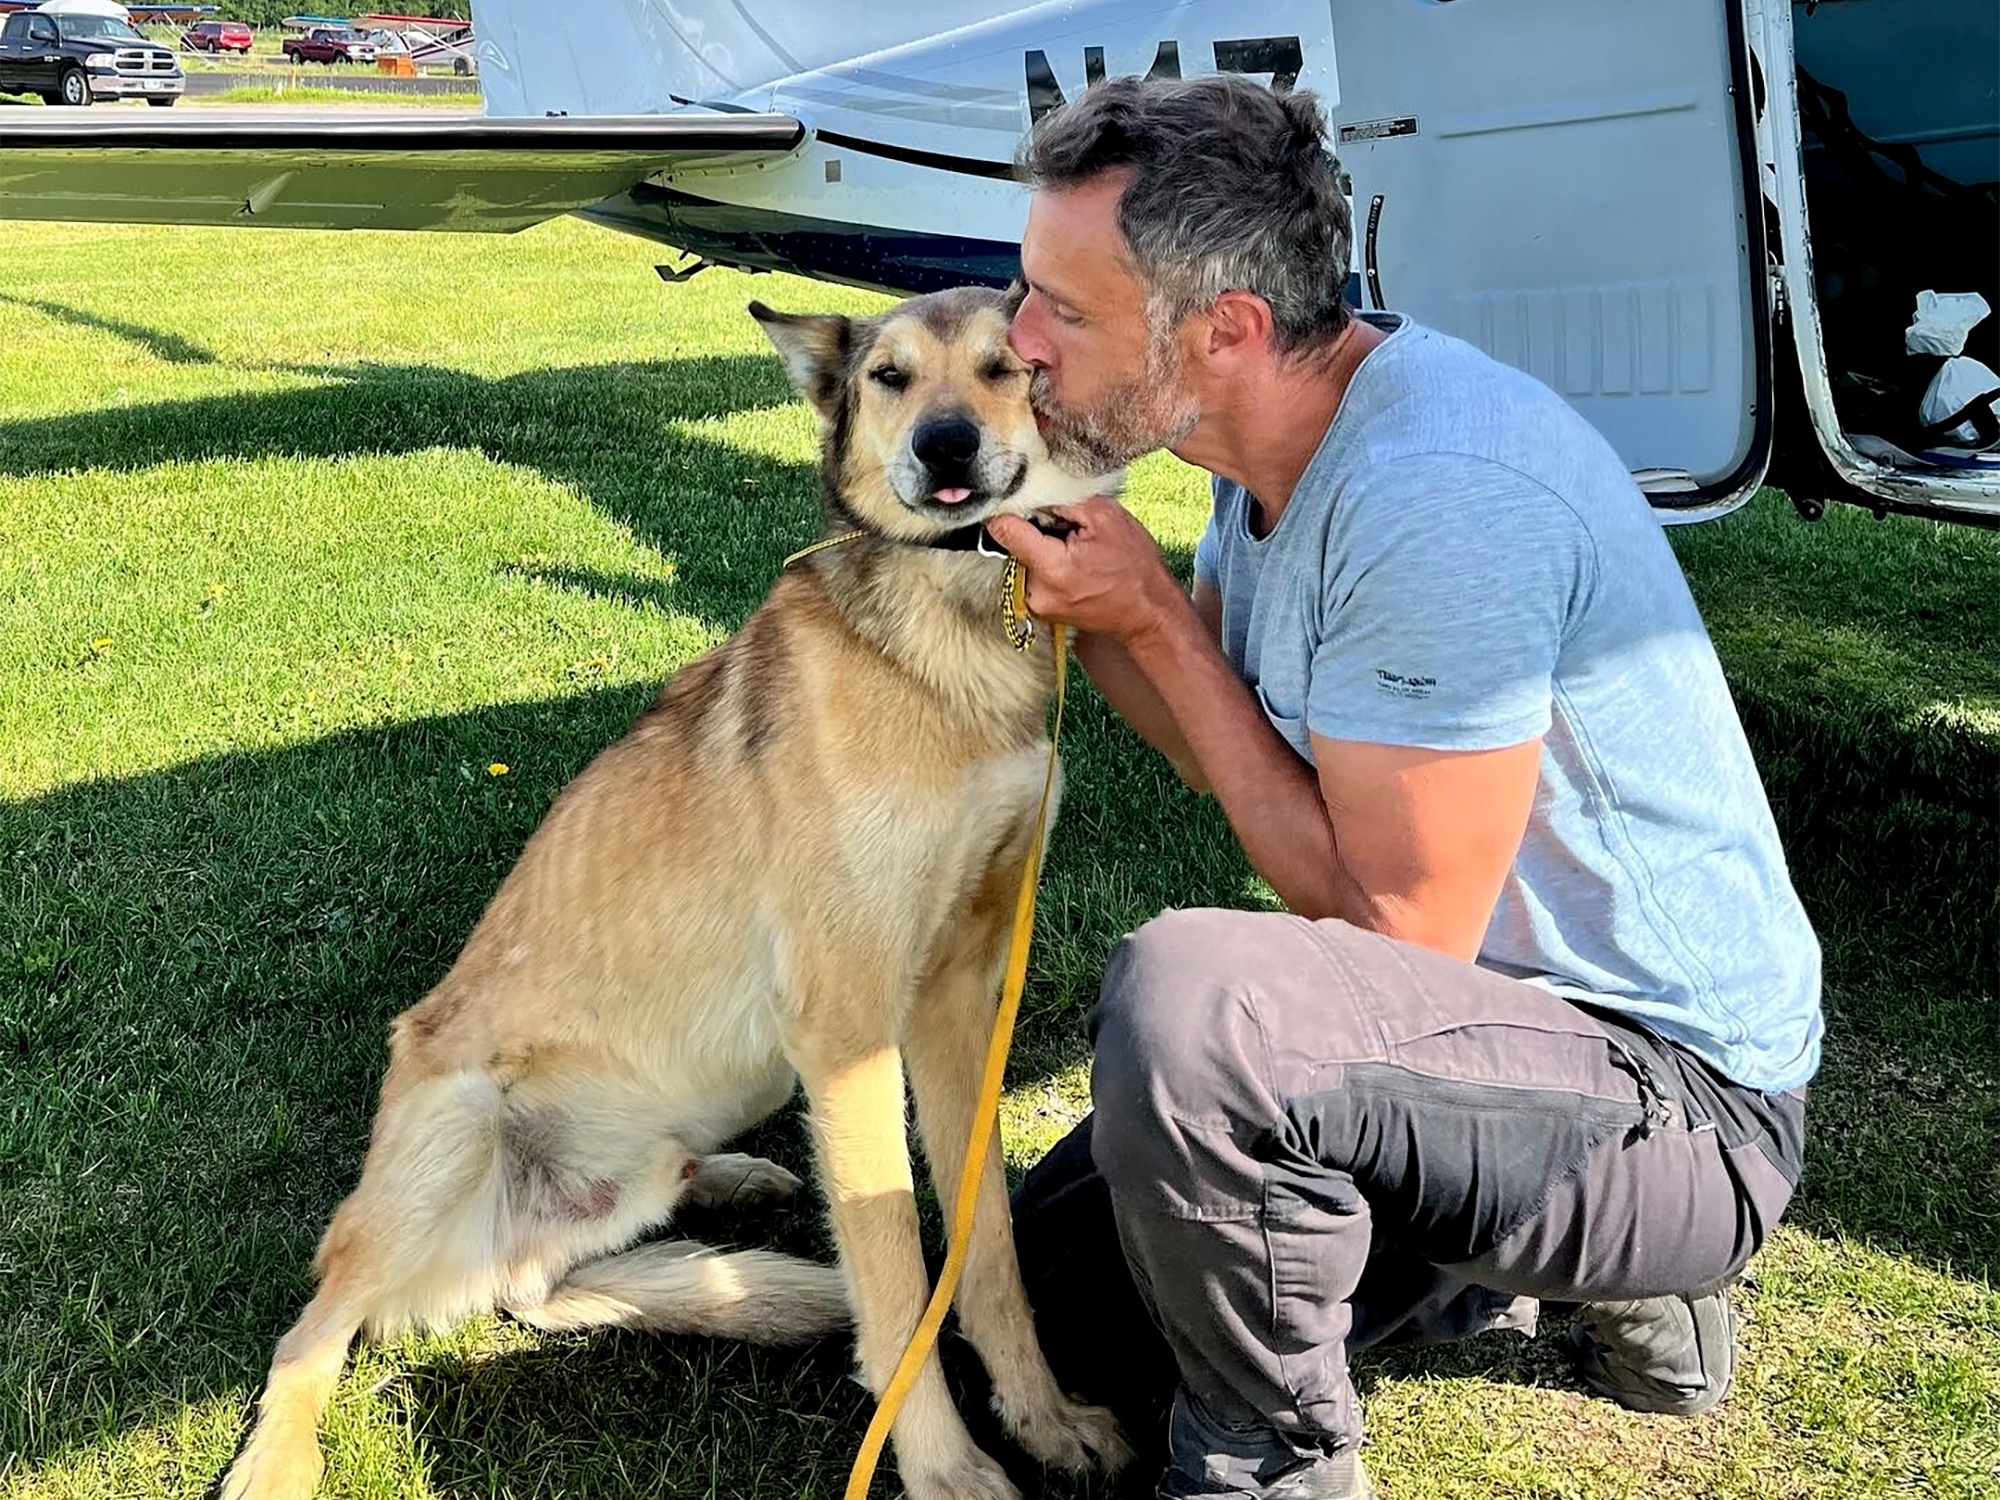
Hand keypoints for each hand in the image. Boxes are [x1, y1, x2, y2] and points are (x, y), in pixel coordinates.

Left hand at [984, 496, 1190, 646]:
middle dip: (1034, 529)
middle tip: (1066, 530)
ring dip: (1040, 547)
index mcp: (1052, 567)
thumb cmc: (1134, 565)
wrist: (1148, 611)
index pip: (1004, 530)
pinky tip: (1072, 565)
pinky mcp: (1040, 610)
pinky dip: (1046, 564)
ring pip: (1021, 559)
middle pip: (1012, 544)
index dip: (1008, 508)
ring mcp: (1036, 605)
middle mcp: (1036, 592)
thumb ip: (1062, 501)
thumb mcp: (1106, 517)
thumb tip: (1030, 493)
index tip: (1019, 499)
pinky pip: (1030, 576)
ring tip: (1074, 550)